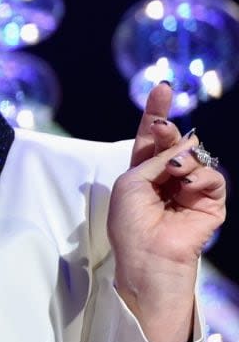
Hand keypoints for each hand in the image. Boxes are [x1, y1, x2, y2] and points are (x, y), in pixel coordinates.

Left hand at [108, 83, 225, 341]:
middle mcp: (167, 175)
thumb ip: (155, 158)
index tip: (162, 87)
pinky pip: (212, 176)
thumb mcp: (132, 181)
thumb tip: (183, 143)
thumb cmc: (130, 222)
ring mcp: (190, 187)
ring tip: (173, 171)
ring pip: (196, 156)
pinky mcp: (210, 202)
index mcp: (143, 169)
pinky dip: (200, 176)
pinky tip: (186, 185)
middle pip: (174, 140)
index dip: (156, 111)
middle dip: (168, 130)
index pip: (151, 135)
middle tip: (163, 128)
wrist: (147, 254)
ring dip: (183, 158)